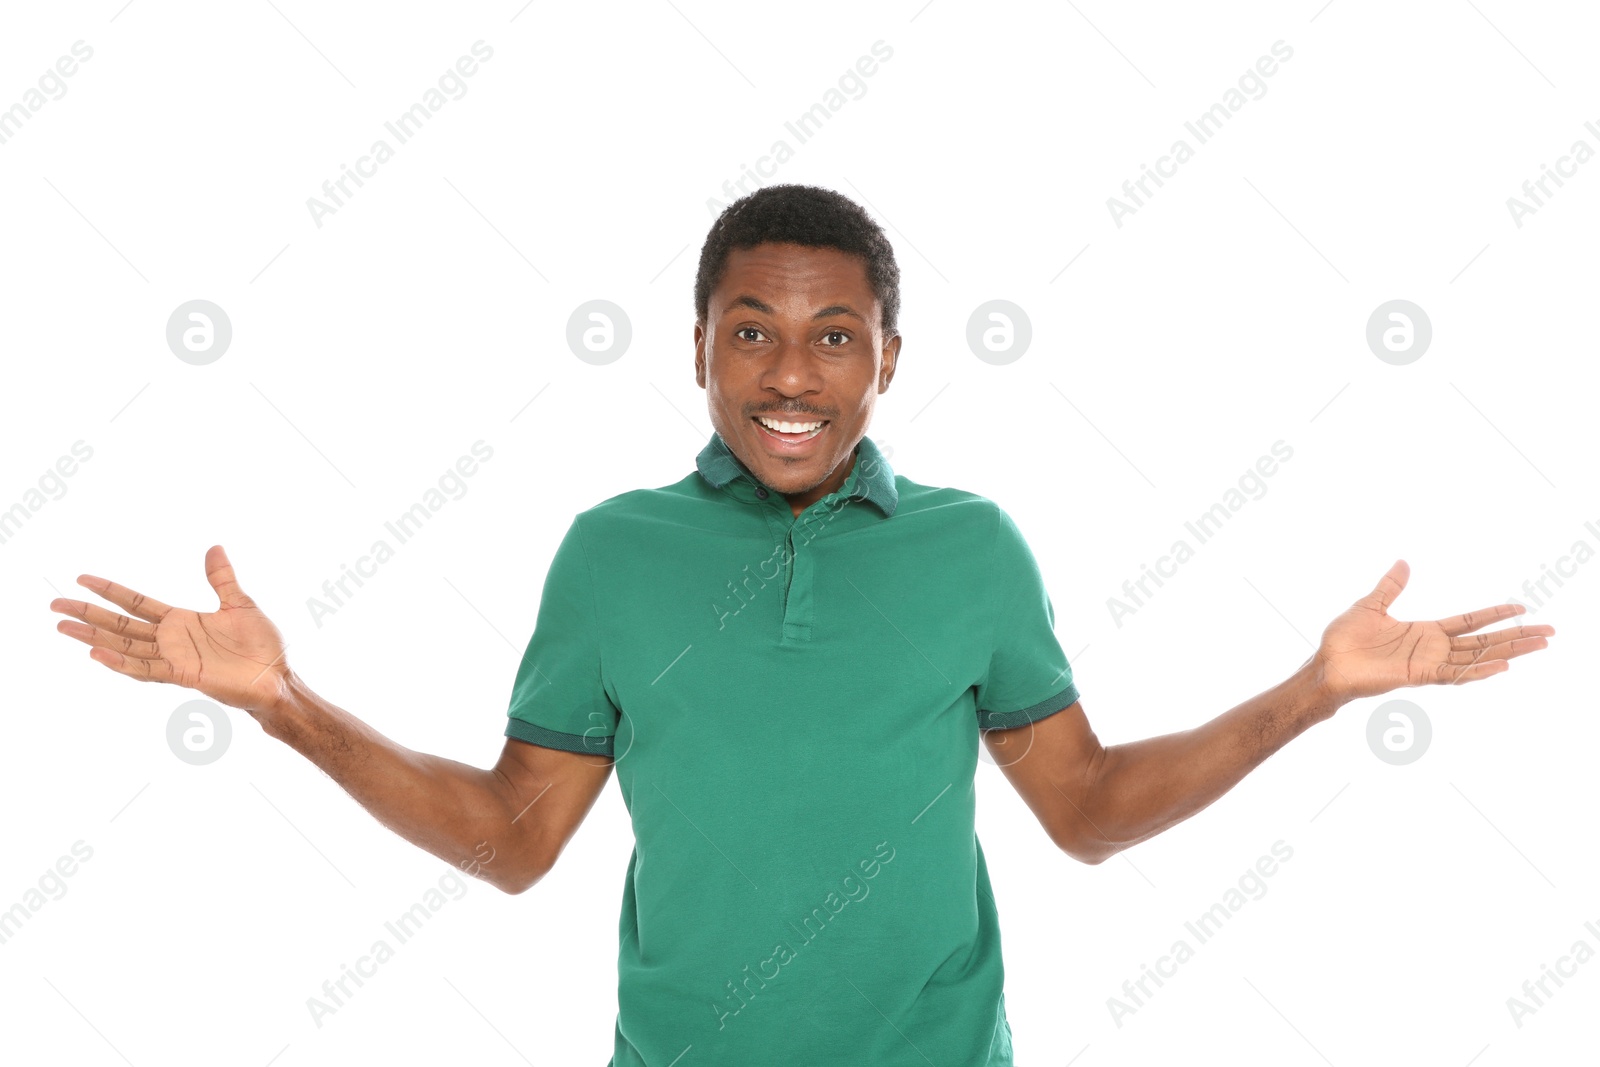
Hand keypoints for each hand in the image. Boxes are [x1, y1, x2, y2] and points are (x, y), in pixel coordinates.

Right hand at [50, 545, 291, 714]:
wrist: (278, 677)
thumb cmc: (260, 646)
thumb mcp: (240, 603)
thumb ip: (221, 579)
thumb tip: (214, 547)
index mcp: (181, 621)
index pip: (136, 602)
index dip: (110, 591)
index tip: (82, 579)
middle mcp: (171, 640)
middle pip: (121, 624)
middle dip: (88, 614)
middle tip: (55, 606)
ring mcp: (174, 658)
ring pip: (125, 646)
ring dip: (94, 637)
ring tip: (64, 628)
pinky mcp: (184, 674)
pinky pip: (147, 668)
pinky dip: (122, 662)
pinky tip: (98, 653)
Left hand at [1311, 560, 1553, 702]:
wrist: (1326, 664)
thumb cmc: (1344, 640)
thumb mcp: (1370, 605)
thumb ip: (1391, 586)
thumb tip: (1404, 562)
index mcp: (1424, 632)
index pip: (1469, 622)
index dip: (1495, 615)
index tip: (1521, 608)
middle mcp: (1432, 648)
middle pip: (1483, 641)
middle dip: (1516, 637)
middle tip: (1549, 632)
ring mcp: (1428, 663)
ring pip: (1477, 657)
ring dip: (1508, 652)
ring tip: (1538, 645)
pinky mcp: (1418, 675)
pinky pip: (1454, 674)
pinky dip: (1478, 671)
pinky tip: (1501, 666)